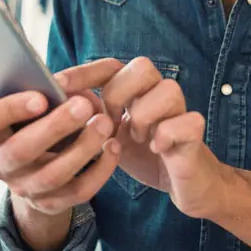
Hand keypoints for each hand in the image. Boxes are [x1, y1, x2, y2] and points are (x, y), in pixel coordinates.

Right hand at [0, 58, 123, 214]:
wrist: (35, 163)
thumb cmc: (26, 118)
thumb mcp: (10, 99)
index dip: (9, 110)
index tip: (40, 97)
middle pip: (21, 151)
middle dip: (55, 127)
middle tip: (85, 106)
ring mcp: (24, 188)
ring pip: (52, 175)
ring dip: (82, 149)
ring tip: (106, 123)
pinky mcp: (51, 203)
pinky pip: (77, 192)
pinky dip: (99, 171)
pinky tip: (114, 147)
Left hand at [75, 56, 227, 218]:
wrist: (186, 184)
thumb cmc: (145, 155)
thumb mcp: (109, 136)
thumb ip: (88, 119)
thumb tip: (56, 104)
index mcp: (136, 91)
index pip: (111, 66)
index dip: (86, 73)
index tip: (59, 86)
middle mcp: (158, 94)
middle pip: (143, 66)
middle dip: (119, 94)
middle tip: (111, 122)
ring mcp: (179, 111)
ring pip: (168, 89)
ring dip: (144, 117)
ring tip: (137, 139)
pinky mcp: (194, 133)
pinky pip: (187, 121)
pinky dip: (167, 136)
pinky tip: (157, 149)